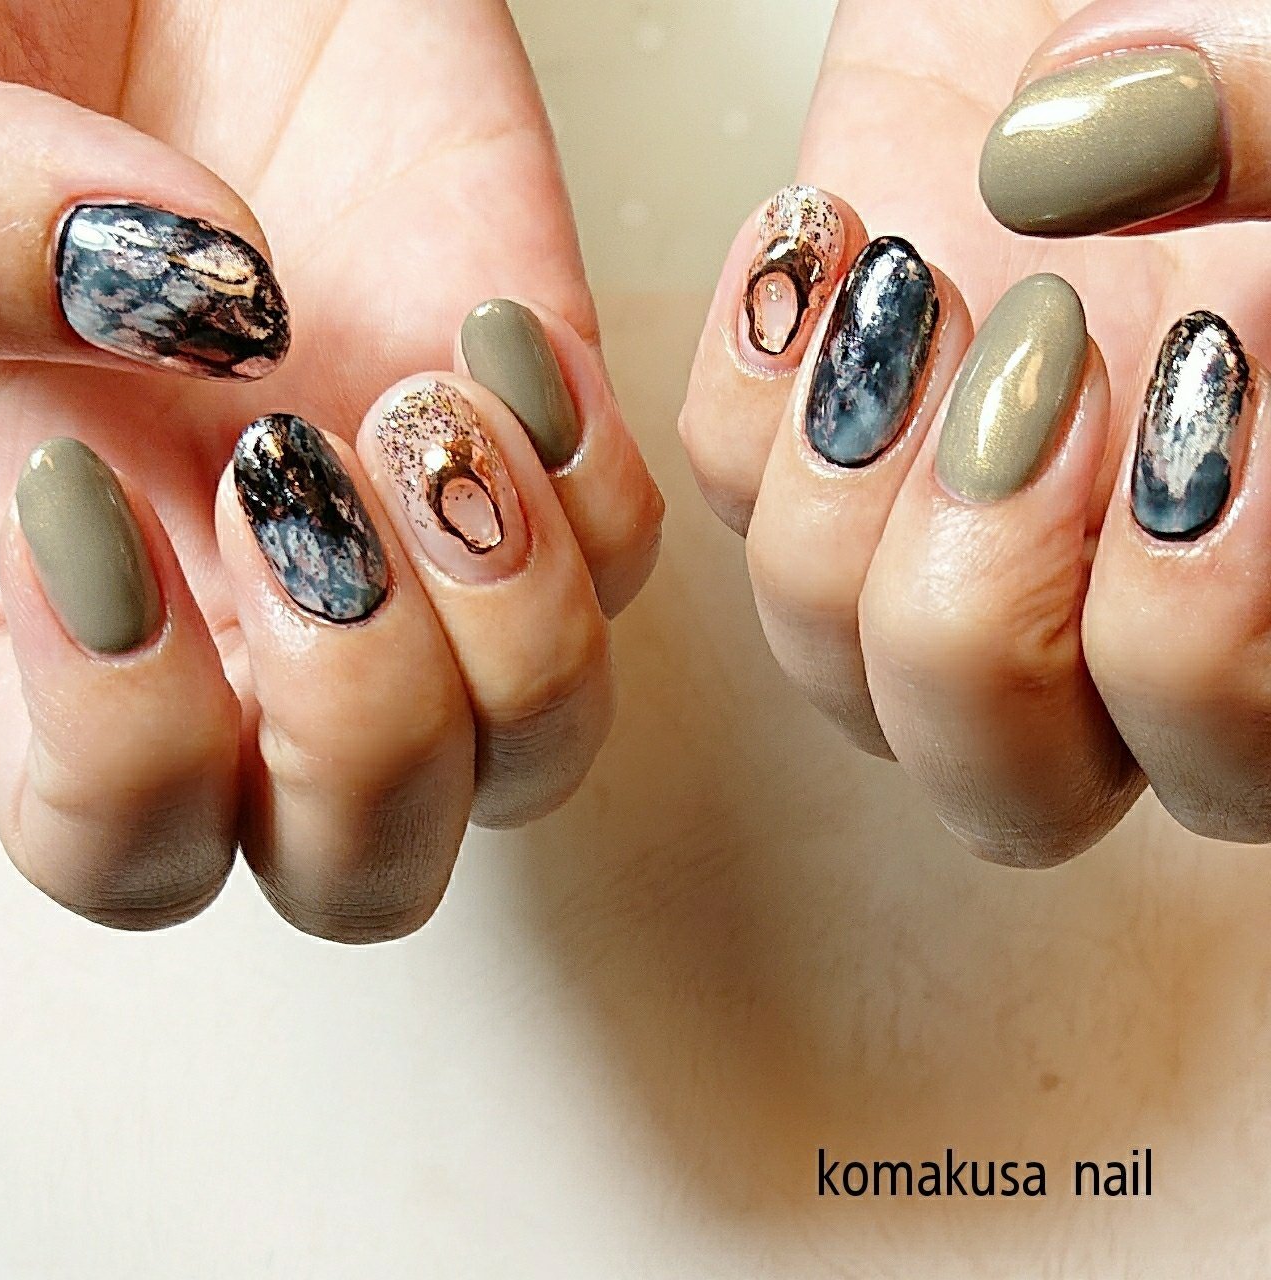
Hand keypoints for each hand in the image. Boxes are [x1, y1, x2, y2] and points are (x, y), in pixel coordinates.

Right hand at [0, 0, 662, 939]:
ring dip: (508, 624)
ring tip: (417, 413)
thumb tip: (193, 312)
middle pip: (369, 865)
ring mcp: (425, 554)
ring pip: (535, 748)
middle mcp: (265, 629)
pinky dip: (590, 476)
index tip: (91, 499)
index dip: (126, 748)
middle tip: (289, 487)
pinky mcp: (544, 448)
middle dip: (364, 721)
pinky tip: (496, 338)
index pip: (126, 847)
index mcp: (90, 621)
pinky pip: (626, 559)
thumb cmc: (44, 45)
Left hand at [679, 0, 1270, 865]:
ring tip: (919, 291)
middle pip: (1001, 782)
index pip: (1221, 755)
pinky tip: (822, 235)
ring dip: (853, 502)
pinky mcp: (812, 423)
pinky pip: (725, 486)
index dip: (1197, 620)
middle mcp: (1089, 594)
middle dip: (986, 608)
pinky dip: (753, 374)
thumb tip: (1062, 166)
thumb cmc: (1231, 28)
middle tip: (1040, 374)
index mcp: (1251, 575)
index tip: (1205, 370)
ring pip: (835, 664)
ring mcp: (932, 522)